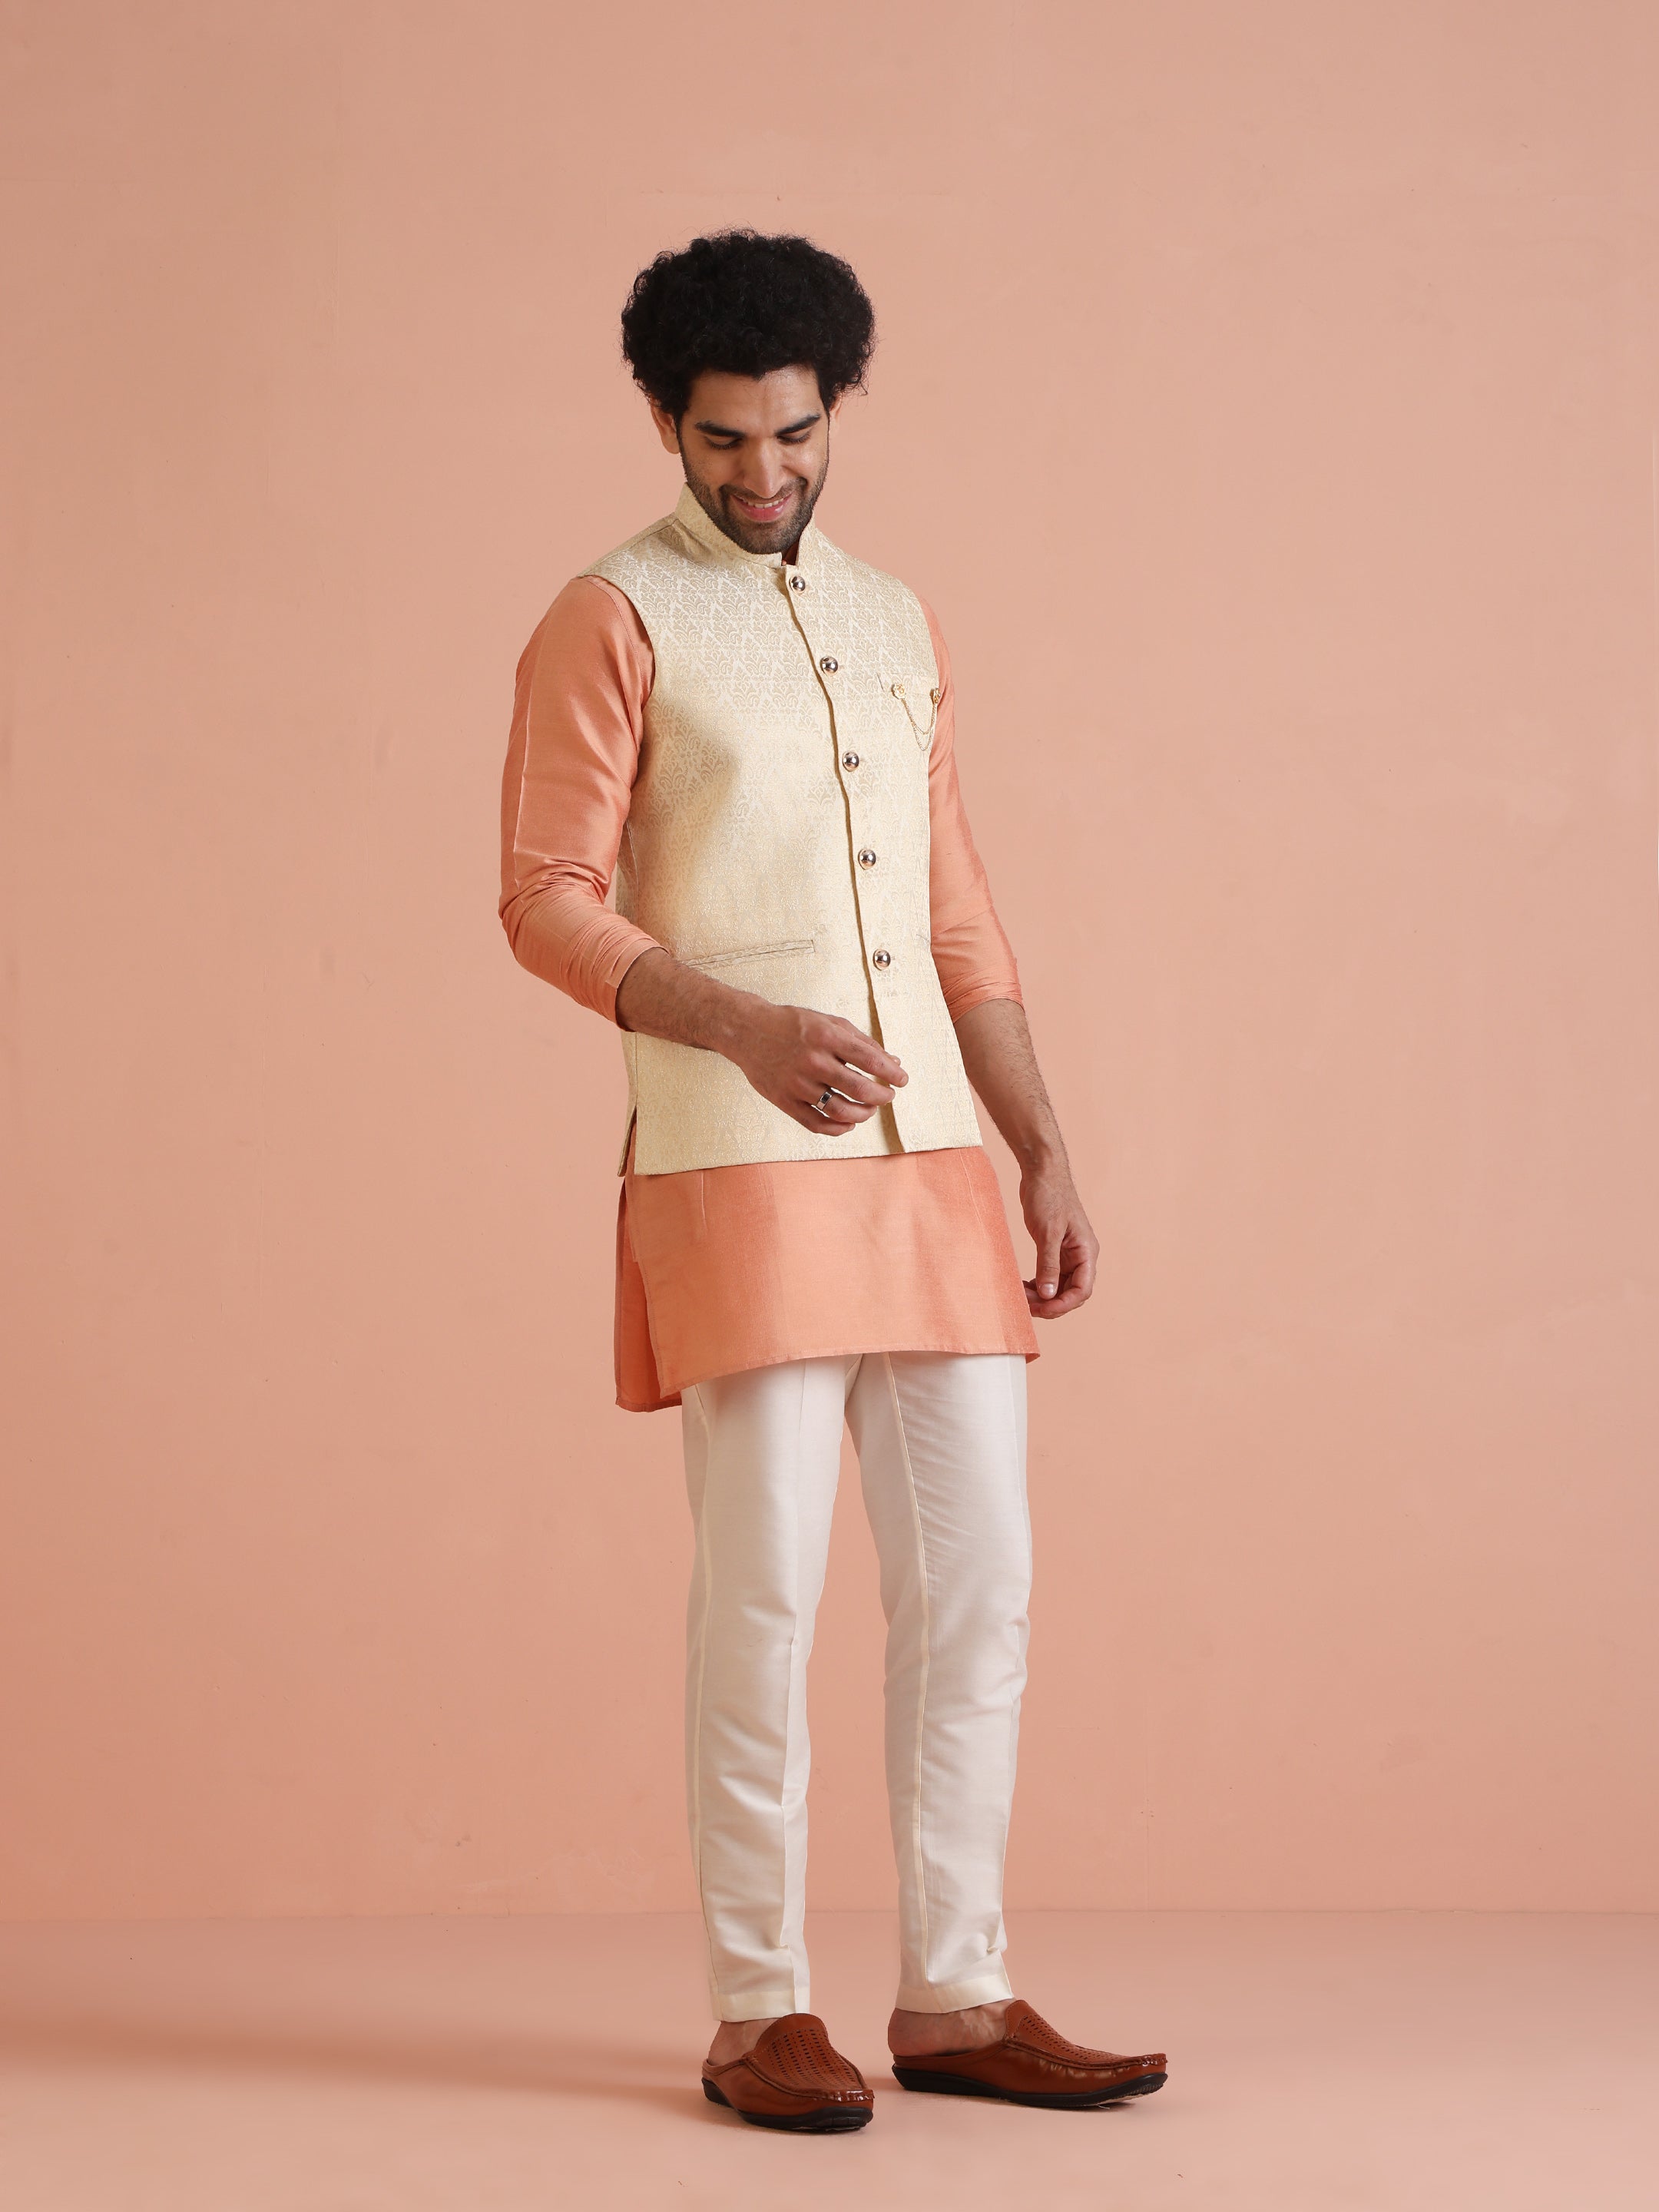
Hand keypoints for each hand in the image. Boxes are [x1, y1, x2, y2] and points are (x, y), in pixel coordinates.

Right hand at [726, 999, 907, 1135]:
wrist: (747, 1031)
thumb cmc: (792, 1025)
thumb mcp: (829, 1022)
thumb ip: (862, 1041)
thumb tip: (893, 1062)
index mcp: (826, 1037)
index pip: (870, 1059)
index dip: (892, 1073)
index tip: (902, 1080)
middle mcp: (812, 1061)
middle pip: (859, 1088)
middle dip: (882, 1096)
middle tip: (888, 1095)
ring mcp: (797, 1084)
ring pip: (840, 1110)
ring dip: (863, 1114)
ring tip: (870, 1109)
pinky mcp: (784, 1101)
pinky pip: (816, 1124)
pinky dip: (838, 1128)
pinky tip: (848, 1123)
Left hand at [1020, 1160, 1097, 1317]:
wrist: (1042, 1172)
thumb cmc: (1048, 1196)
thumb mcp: (1047, 1233)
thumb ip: (1048, 1265)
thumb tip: (1048, 1296)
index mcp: (1086, 1252)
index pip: (1082, 1290)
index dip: (1063, 1304)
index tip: (1041, 1309)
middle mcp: (1081, 1255)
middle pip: (1071, 1292)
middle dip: (1050, 1303)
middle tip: (1025, 1305)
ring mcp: (1068, 1253)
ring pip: (1059, 1286)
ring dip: (1043, 1296)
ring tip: (1021, 1296)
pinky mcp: (1054, 1249)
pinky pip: (1050, 1275)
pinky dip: (1039, 1284)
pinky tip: (1024, 1286)